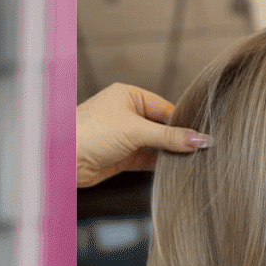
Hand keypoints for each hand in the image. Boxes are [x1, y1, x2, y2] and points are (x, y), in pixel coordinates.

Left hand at [76, 82, 209, 187]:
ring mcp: (123, 136)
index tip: (202, 136)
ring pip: (154, 145)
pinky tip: (174, 168)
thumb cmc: (90, 132)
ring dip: (169, 153)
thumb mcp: (135, 130)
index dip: (183, 123)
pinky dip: (159, 164)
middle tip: (200, 150)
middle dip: (177, 139)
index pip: (165, 108)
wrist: (63, 159)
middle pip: (161, 127)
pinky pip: (146, 160)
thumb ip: (168, 137)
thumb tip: (198, 139)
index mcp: (129, 96)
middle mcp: (126, 114)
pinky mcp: (120, 157)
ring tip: (192, 160)